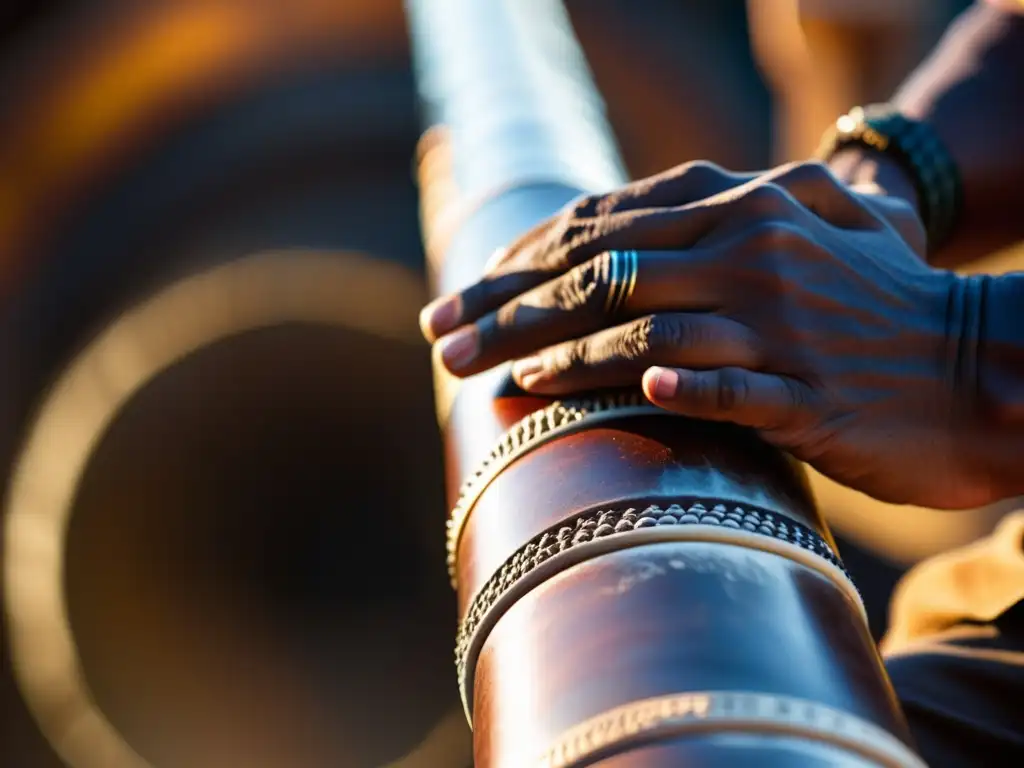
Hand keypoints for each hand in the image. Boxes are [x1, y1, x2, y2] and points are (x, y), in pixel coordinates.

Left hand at [419, 160, 996, 509]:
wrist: (975, 366)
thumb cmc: (869, 308)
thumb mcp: (797, 233)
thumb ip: (706, 228)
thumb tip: (606, 245)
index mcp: (741, 207)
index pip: (601, 230)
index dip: (517, 266)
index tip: (457, 303)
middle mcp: (753, 250)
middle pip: (602, 275)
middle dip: (508, 311)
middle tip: (442, 346)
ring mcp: (781, 323)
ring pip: (647, 327)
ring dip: (558, 356)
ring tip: (491, 380)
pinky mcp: (810, 392)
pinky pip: (730, 385)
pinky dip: (673, 385)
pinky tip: (621, 392)